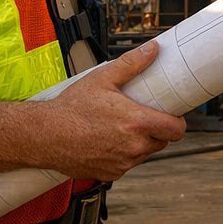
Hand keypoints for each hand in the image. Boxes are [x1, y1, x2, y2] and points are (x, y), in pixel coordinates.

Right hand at [41, 40, 186, 181]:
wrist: (44, 135)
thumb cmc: (71, 108)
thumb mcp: (103, 78)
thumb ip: (132, 63)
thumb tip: (153, 49)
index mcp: (136, 124)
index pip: (176, 130)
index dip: (178, 122)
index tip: (174, 115)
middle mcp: (132, 147)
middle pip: (162, 142)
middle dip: (157, 130)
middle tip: (144, 116)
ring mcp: (121, 163)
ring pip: (144, 154)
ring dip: (140, 143)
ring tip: (124, 127)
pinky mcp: (109, 174)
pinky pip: (126, 164)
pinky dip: (123, 154)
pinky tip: (109, 141)